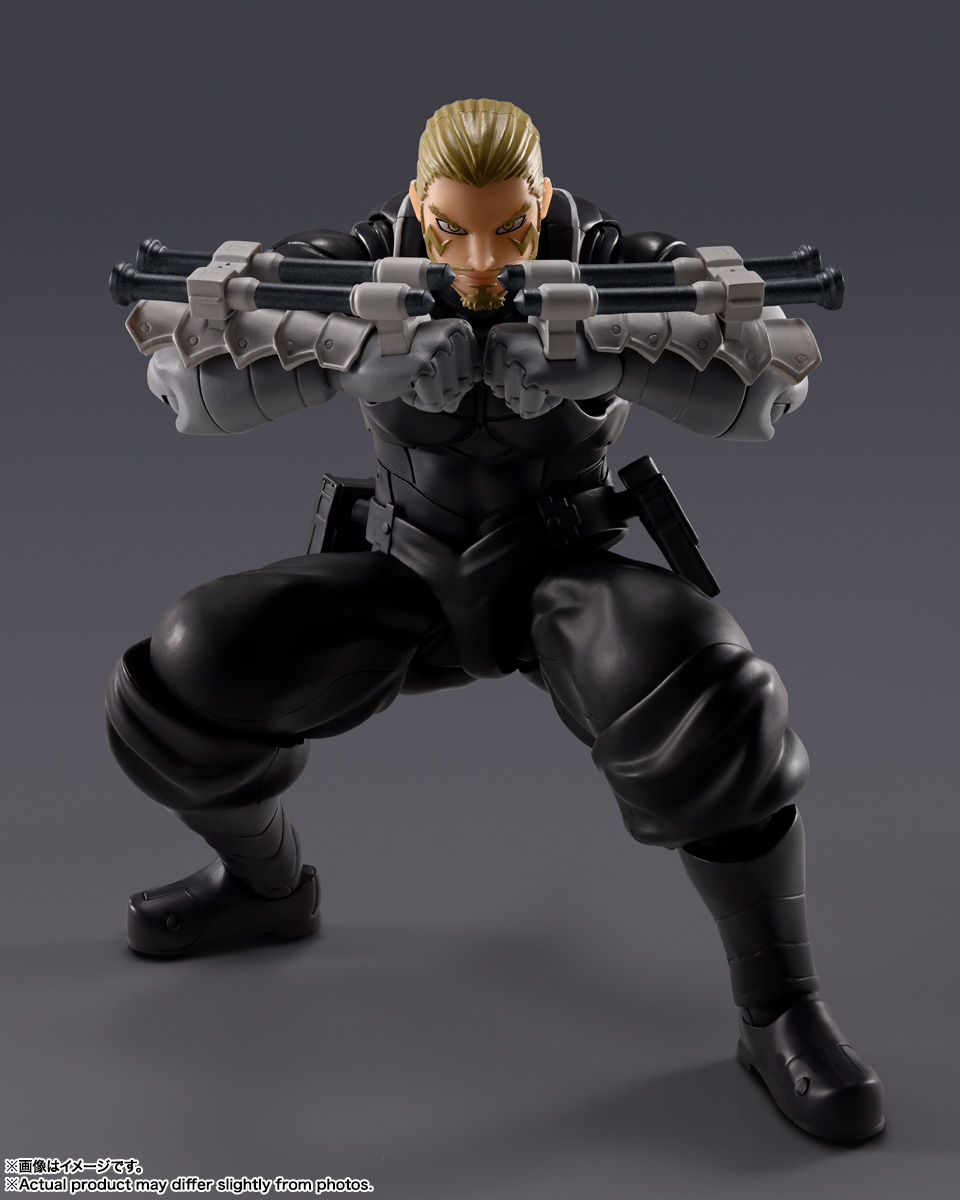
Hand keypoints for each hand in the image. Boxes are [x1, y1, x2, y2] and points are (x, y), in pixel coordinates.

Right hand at [337, 319, 481, 412]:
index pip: (474, 376)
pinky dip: (418, 402)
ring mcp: (438, 348)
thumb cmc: (397, 362)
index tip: (425, 366)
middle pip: (464, 388)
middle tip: (413, 372)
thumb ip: (457, 376)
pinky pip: (435, 404)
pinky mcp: (423, 366)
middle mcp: (452, 334)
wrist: (358, 360)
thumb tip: (463, 393)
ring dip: (427, 396)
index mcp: (459, 329)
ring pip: (450, 398)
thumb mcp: (433, 361)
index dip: (448, 382)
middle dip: (438, 391)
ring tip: (407, 376)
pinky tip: (402, 383)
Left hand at [483, 323, 623, 418]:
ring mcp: (519, 359)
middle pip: (501, 392)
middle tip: (548, 372)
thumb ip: (505, 363)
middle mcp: (506, 343)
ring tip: (554, 377)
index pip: (491, 380)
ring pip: (513, 402)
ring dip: (536, 398)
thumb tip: (489, 382)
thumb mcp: (529, 353)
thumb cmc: (565, 358)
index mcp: (500, 335)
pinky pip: (526, 410)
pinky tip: (558, 386)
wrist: (602, 360)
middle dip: (525, 391)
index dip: (515, 382)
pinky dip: (543, 406)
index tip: (536, 366)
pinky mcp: (533, 377)